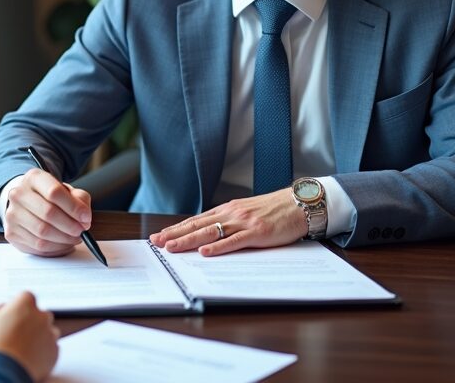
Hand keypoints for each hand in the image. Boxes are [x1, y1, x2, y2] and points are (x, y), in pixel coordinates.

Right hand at [0, 292, 58, 380]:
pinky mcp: (54, 352)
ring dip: (39, 337)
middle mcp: (40, 316)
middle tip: (19, 334)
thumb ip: (5, 315)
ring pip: (48, 331)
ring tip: (24, 349)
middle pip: (40, 314)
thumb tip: (8, 316)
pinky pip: (51, 348)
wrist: (0, 371)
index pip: (27, 297)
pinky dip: (44, 352)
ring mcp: (49, 334)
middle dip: (32, 322)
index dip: (20, 306)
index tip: (15, 314)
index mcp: (24, 304)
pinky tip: (30, 358)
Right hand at [3, 168, 92, 256]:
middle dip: (70, 225)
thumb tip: (83, 217)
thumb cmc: (48, 197)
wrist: (26, 202)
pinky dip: (55, 248)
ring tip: (74, 238)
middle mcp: (18, 194)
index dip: (73, 207)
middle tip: (82, 231)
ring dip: (64, 239)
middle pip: (48, 213)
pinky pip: (37, 245)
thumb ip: (79, 199)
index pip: (54, 192)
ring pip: (43, 232)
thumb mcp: (66, 190)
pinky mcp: (11, 233)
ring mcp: (12, 214)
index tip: (85, 217)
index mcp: (33, 178)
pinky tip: (63, 243)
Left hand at [149, 190, 306, 255]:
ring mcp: (243, 222)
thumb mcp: (246, 213)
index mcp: (227, 210)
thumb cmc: (274, 210)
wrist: (299, 204)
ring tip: (171, 247)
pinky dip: (218, 247)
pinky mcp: (257, 232)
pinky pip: (234, 241)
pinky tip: (205, 251)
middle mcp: (231, 214)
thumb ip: (229, 222)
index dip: (177, 228)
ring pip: (210, 232)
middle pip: (197, 225)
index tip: (160, 236)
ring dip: (188, 240)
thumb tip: (209, 234)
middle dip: (175, 234)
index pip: (196, 220)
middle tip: (156, 242)